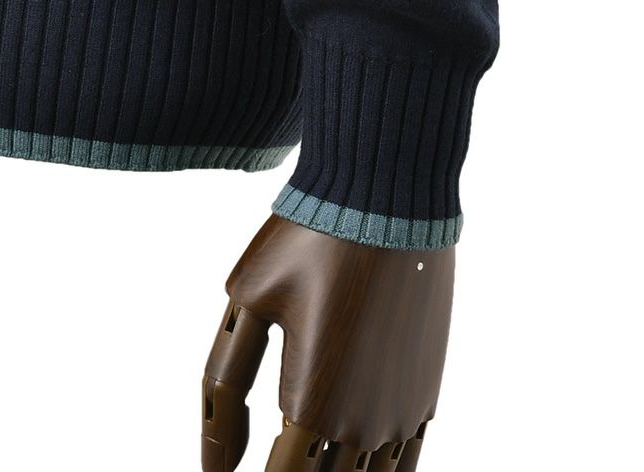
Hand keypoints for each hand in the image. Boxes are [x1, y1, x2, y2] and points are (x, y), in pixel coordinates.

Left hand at [201, 215, 454, 469]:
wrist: (389, 199)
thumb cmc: (311, 240)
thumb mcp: (248, 299)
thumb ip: (224, 386)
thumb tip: (217, 460)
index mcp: (311, 405)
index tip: (232, 470)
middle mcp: (362, 422)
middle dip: (295, 468)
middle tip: (277, 444)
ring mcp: (401, 408)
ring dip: (333, 469)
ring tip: (307, 448)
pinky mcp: (426, 389)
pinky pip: (401, 458)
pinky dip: (372, 466)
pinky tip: (348, 455)